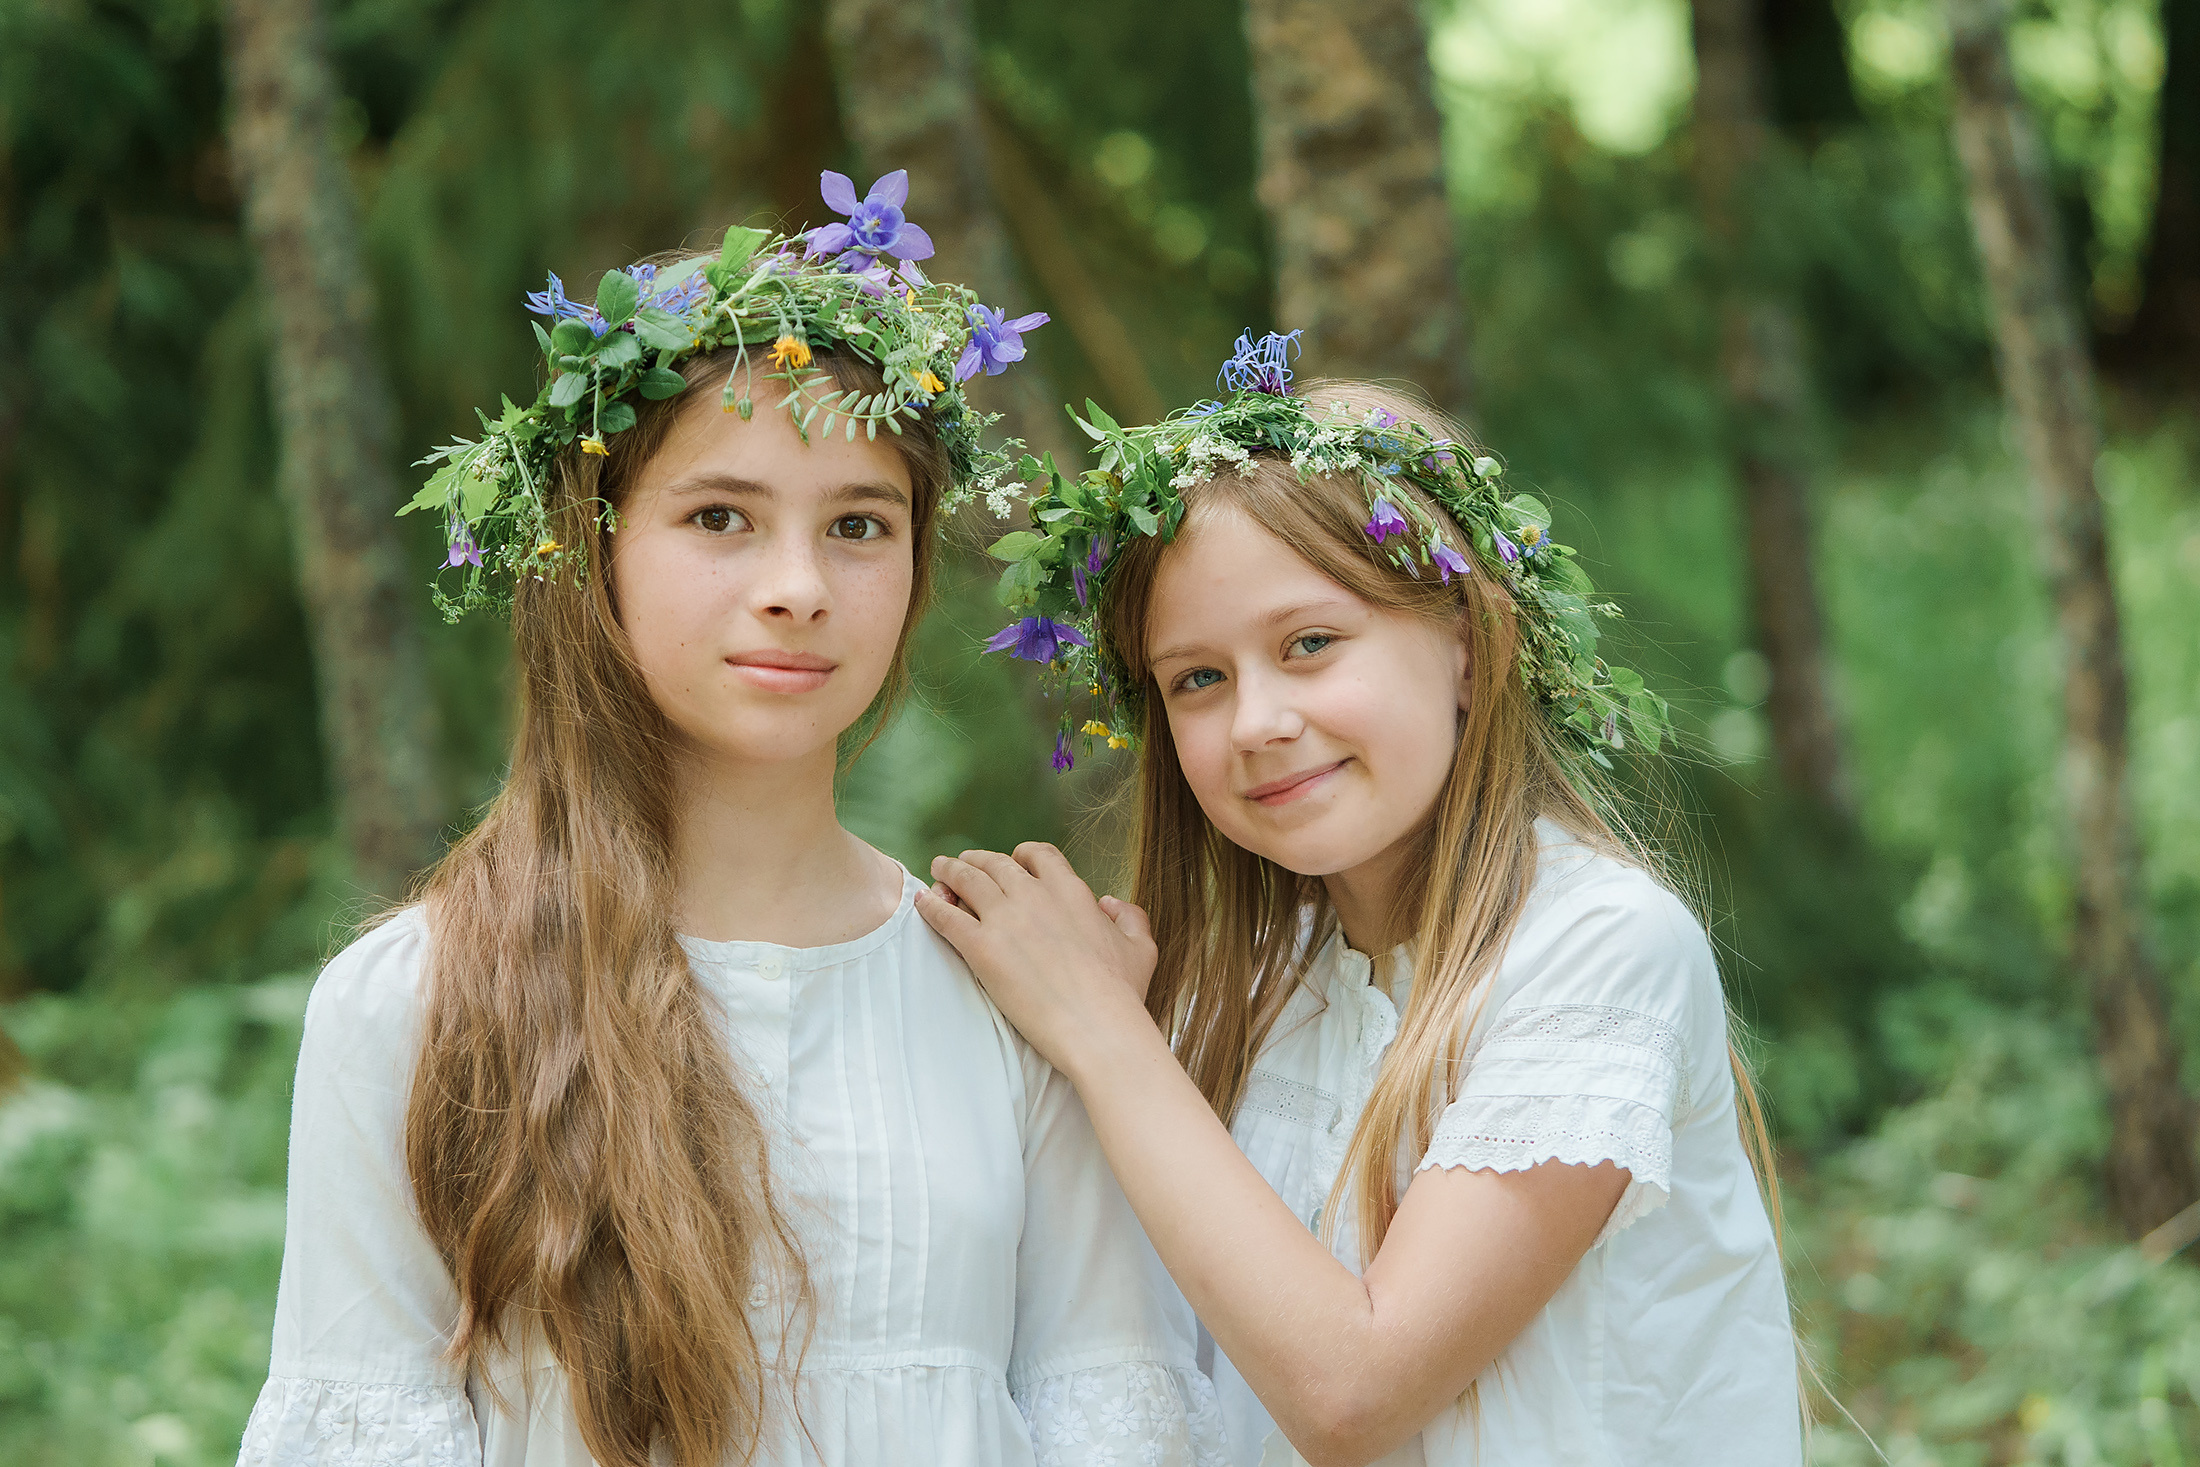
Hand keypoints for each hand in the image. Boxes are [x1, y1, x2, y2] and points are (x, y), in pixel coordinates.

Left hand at [917, 843, 1157, 1071]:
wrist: (1099, 1027)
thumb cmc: (1123, 995)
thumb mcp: (1140, 949)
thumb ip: (1130, 917)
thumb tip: (1110, 903)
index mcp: (1071, 892)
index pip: (1039, 855)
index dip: (1022, 856)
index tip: (1012, 861)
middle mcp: (1036, 895)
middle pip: (996, 864)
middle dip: (977, 859)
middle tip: (962, 862)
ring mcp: (1006, 919)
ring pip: (967, 881)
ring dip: (950, 872)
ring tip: (939, 869)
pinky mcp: (982, 948)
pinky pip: (947, 918)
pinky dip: (931, 907)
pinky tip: (922, 903)